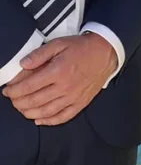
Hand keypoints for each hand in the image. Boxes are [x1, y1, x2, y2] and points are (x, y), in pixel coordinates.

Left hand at [2, 33, 116, 124]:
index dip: (14, 91)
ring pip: (45, 112)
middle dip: (18, 102)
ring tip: (22, 108)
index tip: (7, 90)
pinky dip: (48, 121)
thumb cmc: (82, 47)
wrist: (107, 52)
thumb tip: (22, 65)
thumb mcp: (60, 43)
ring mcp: (73, 97)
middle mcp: (64, 87)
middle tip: (13, 99)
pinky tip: (38, 119)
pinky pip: (62, 117)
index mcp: (58, 71)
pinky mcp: (81, 103)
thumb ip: (40, 54)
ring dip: (28, 113)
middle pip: (33, 102)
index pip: (28, 86)